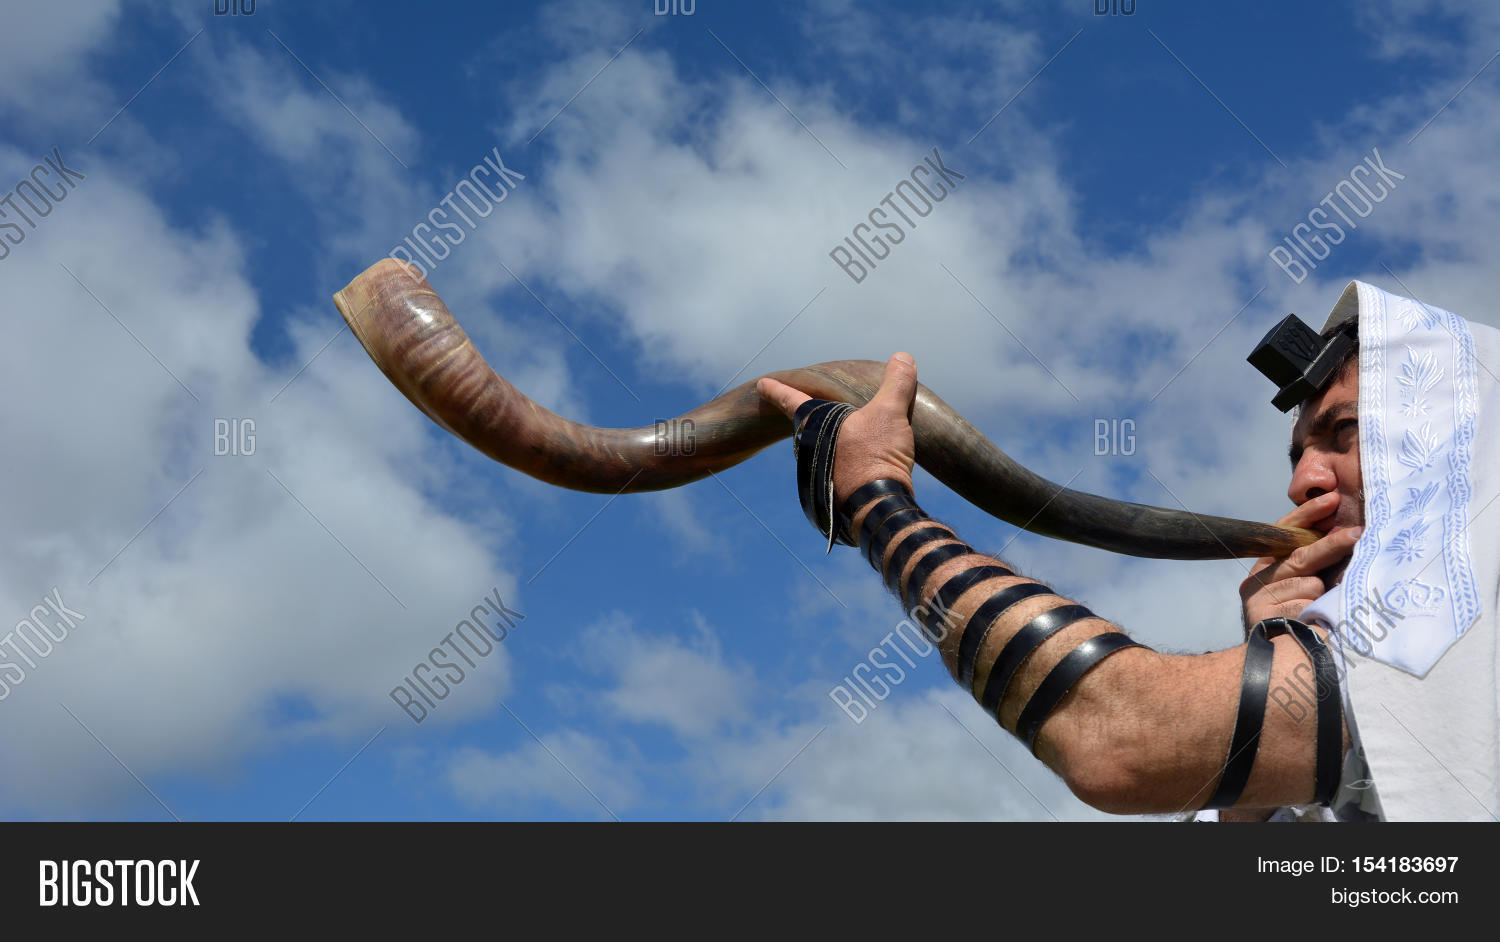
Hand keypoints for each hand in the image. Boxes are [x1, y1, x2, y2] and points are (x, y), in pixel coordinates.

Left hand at [756, 352, 918, 505]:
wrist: (878, 505)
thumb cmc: (876, 456)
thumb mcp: (890, 412)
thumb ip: (895, 383)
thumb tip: (902, 357)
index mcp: (816, 425)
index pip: (792, 399)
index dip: (777, 389)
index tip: (761, 384)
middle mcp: (812, 449)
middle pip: (809, 427)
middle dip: (811, 419)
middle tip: (808, 409)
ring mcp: (821, 472)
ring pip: (826, 450)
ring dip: (834, 444)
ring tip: (851, 438)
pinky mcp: (837, 491)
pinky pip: (841, 469)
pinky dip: (850, 462)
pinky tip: (865, 464)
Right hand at [1238, 491, 1362, 628]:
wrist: (1276, 670)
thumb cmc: (1301, 627)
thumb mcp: (1307, 590)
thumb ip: (1314, 567)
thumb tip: (1347, 537)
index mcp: (1267, 568)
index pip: (1284, 531)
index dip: (1308, 514)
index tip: (1332, 499)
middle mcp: (1258, 579)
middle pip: (1301, 555)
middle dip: (1332, 544)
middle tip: (1358, 534)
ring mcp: (1258, 596)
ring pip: (1307, 583)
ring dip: (1321, 599)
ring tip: (1317, 616)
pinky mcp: (1262, 613)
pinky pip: (1305, 606)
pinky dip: (1315, 617)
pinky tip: (1310, 626)